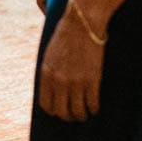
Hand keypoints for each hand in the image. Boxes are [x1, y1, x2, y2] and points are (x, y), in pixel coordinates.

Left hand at [38, 6, 103, 121]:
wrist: (83, 23)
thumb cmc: (66, 36)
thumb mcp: (50, 54)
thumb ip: (49, 72)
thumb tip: (52, 90)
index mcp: (46, 73)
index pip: (46, 104)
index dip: (54, 111)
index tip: (60, 111)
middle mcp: (59, 80)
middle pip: (61, 112)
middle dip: (68, 117)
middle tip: (74, 115)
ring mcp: (76, 81)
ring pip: (78, 112)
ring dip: (82, 115)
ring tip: (85, 113)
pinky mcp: (92, 79)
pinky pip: (92, 104)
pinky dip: (94, 109)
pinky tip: (95, 107)